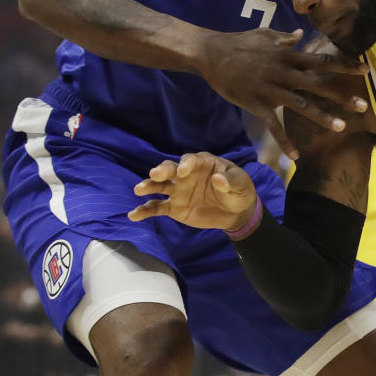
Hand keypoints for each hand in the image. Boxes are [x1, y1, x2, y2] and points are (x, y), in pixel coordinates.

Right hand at [128, 152, 257, 230]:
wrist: (236, 213)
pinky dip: (145, 210)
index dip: (186, 164)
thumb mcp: (241, 184)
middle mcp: (186, 175)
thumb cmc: (239, 191)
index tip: (183, 171)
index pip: (191, 160)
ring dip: (149, 186)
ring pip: (159, 186)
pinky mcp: (174, 207)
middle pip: (170, 169)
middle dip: (162, 170)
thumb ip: (231, 181)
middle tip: (156, 174)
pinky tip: (134, 215)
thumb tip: (218, 179)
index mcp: (202, 164)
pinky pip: (156, 207)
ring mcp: (178, 190)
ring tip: (139, 189)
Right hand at [195, 28, 367, 159]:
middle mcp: (283, 72)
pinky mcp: (256, 104)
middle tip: (364, 106)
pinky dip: (284, 141)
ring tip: (341, 127)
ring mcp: (270, 89)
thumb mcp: (265, 35)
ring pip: (301, 105)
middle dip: (342, 95)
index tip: (365, 70)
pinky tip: (296, 156)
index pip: (323, 61)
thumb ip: (286, 37)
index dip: (345, 65)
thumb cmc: (238, 42)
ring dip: (322, 116)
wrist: (209, 53)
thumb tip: (301, 33)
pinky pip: (273, 126)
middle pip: (318, 84)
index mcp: (288, 56)